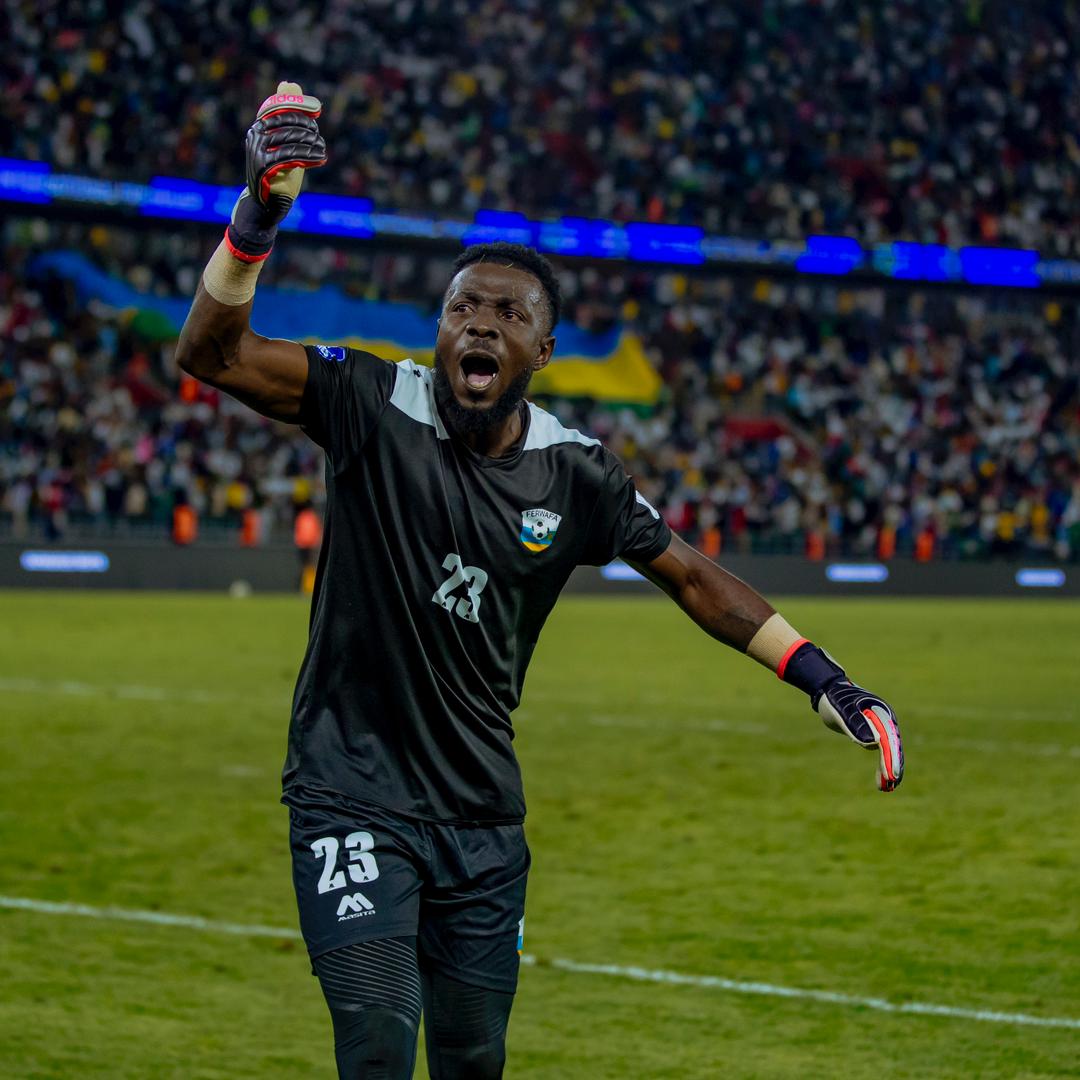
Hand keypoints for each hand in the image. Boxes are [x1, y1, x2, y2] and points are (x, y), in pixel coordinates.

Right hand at [226, 81, 326, 261]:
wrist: (267, 204)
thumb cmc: (280, 172)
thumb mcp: (286, 142)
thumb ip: (288, 114)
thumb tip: (289, 83)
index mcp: (258, 127)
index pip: (280, 108)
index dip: (300, 108)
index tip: (317, 114)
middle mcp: (254, 136)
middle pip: (287, 123)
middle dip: (307, 129)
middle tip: (319, 138)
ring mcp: (257, 152)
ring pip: (290, 140)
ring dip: (311, 144)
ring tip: (322, 150)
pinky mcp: (264, 168)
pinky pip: (290, 157)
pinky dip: (309, 157)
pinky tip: (320, 159)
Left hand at [815, 681, 903, 791]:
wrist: (829, 690)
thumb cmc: (834, 699)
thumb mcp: (841, 711)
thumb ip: (855, 725)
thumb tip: (873, 743)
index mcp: (880, 712)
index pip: (888, 738)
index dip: (890, 758)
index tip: (891, 775)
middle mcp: (885, 719)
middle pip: (893, 745)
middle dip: (893, 765)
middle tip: (891, 785)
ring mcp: (882, 726)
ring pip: (890, 751)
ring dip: (890, 768)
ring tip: (887, 788)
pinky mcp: (876, 732)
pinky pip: (883, 751)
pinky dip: (884, 765)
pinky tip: (882, 781)